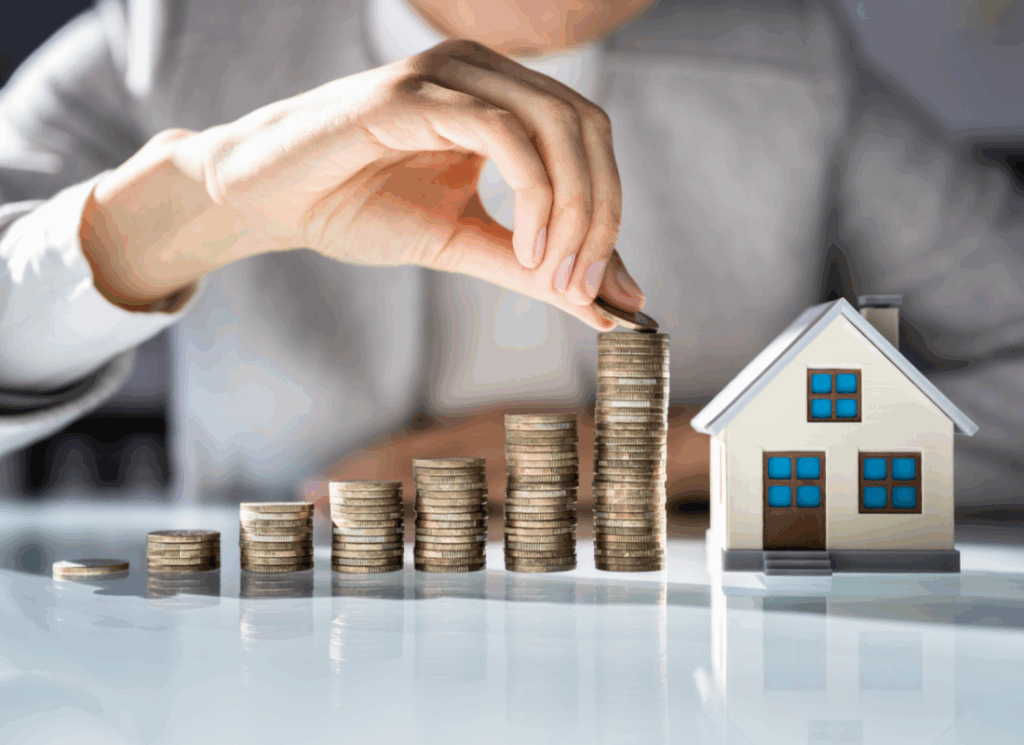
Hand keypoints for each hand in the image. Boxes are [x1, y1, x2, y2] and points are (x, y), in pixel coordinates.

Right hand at [172, 39, 644, 327]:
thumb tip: (610, 304)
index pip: (588, 137)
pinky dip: (531, 192)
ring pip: (552, 123)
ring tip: (554, 274)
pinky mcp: (411, 95)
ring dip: (572, 208)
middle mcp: (480, 72)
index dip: (609, 210)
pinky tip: (524, 247)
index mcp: (499, 97)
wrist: (272, 200)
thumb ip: (532, 267)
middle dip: (600, 213)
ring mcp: (446, 74)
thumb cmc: (358, 209)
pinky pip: (500, 130)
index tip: (607, 289)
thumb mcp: (463, 245)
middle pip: (584, 126)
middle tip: (586, 286)